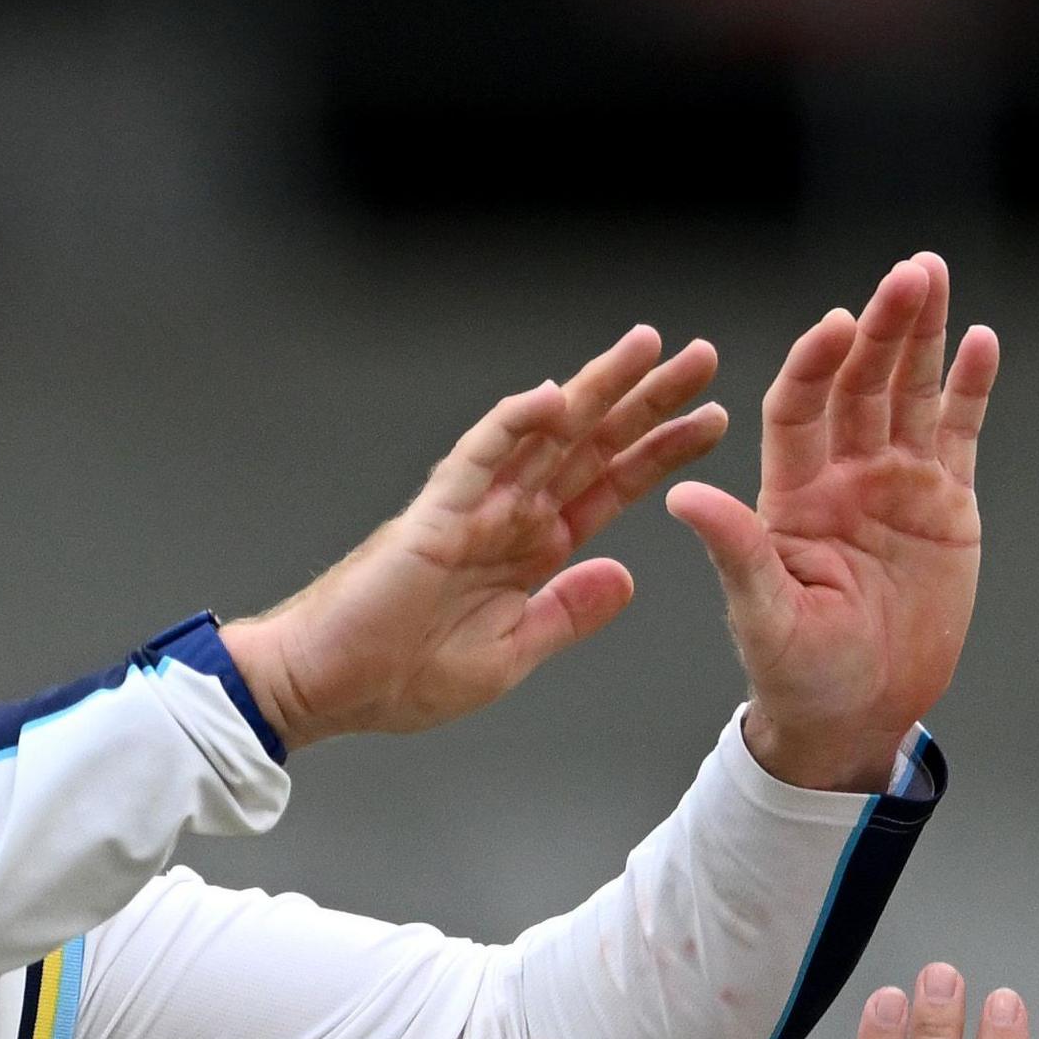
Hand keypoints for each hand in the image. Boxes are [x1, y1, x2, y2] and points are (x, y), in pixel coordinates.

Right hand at [219, 326, 726, 751]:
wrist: (330, 689)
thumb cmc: (401, 676)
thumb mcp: (511, 654)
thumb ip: (568, 613)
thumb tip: (626, 578)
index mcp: (532, 549)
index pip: (610, 485)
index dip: (661, 451)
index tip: (708, 421)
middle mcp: (509, 515)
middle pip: (591, 443)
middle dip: (646, 400)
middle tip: (699, 358)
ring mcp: (473, 507)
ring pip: (545, 433)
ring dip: (595, 389)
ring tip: (645, 349)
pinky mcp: (435, 514)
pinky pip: (479, 456)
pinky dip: (514, 423)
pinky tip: (553, 395)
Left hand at [669, 254, 994, 793]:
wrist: (859, 713)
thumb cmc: (799, 673)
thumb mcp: (763, 616)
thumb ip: (734, 550)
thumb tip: (681, 501)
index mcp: (793, 495)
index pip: (800, 408)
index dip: (816, 364)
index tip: (835, 325)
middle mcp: (843, 475)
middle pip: (861, 384)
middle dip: (883, 328)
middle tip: (908, 275)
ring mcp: (896, 484)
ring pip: (909, 393)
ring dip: (922, 336)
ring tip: (933, 279)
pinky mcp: (946, 503)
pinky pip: (958, 432)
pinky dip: (969, 388)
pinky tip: (978, 341)